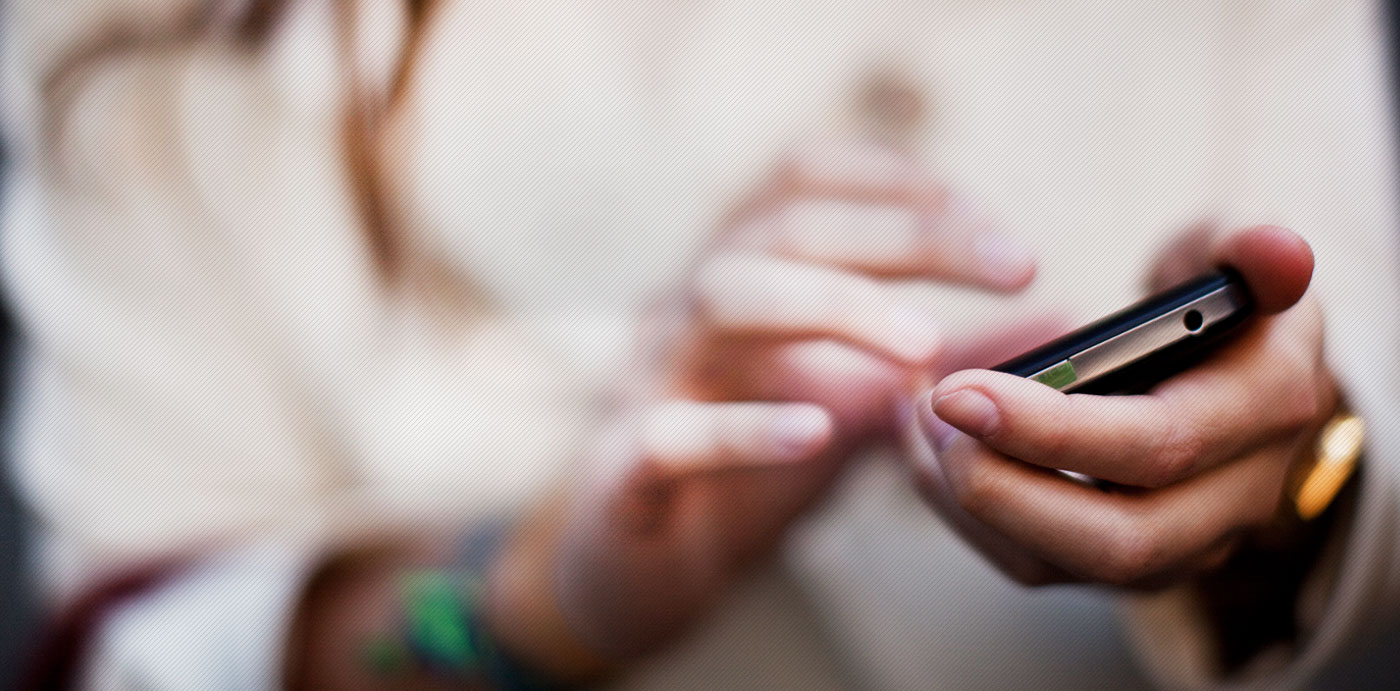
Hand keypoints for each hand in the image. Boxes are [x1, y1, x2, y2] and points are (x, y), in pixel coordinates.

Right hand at [486, 139, 1041, 677]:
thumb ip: (948, 363)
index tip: (1001, 234)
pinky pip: (670, 429)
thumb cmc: (750, 460)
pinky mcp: (627, 465)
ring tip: (923, 349)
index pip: (808, 178)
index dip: (905, 185)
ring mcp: (652, 378)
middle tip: (1011, 269)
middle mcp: (691, 304)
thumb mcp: (858, 399)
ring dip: (830, 308)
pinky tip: (813, 436)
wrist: (641, 558)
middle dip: (902, 237)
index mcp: (742, 272)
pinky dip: (742, 428)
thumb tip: (1062, 322)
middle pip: (782, 227)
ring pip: (720, 298)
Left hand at [908, 225, 1335, 587]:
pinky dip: (964, 514)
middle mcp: (1236, 497)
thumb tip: (1278, 252)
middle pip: (1118, 540)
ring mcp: (1181, 541)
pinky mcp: (1121, 558)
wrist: (1230, 366)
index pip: (1161, 445)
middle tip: (926, 413)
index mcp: (1266, 409)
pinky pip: (1034, 565)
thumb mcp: (1230, 251)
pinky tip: (925, 450)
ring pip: (1064, 566)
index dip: (1054, 429)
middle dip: (1000, 487)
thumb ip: (1242, 244)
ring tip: (916, 422)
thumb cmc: (1217, 295)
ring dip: (970, 501)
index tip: (958, 389)